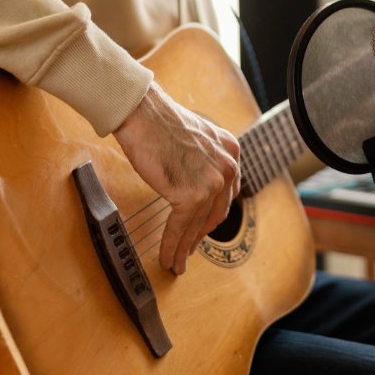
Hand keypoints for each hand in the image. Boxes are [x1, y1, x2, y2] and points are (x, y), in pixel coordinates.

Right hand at [113, 82, 240, 274]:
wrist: (142, 113)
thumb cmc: (159, 121)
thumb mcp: (196, 138)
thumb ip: (203, 160)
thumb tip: (193, 183)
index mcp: (231, 150)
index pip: (227, 193)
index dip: (213, 215)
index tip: (203, 229)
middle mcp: (228, 166)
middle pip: (215, 213)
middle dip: (200, 236)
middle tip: (189, 250)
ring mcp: (212, 182)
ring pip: (197, 225)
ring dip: (185, 247)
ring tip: (177, 261)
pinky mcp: (190, 195)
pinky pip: (180, 227)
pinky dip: (172, 245)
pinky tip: (167, 257)